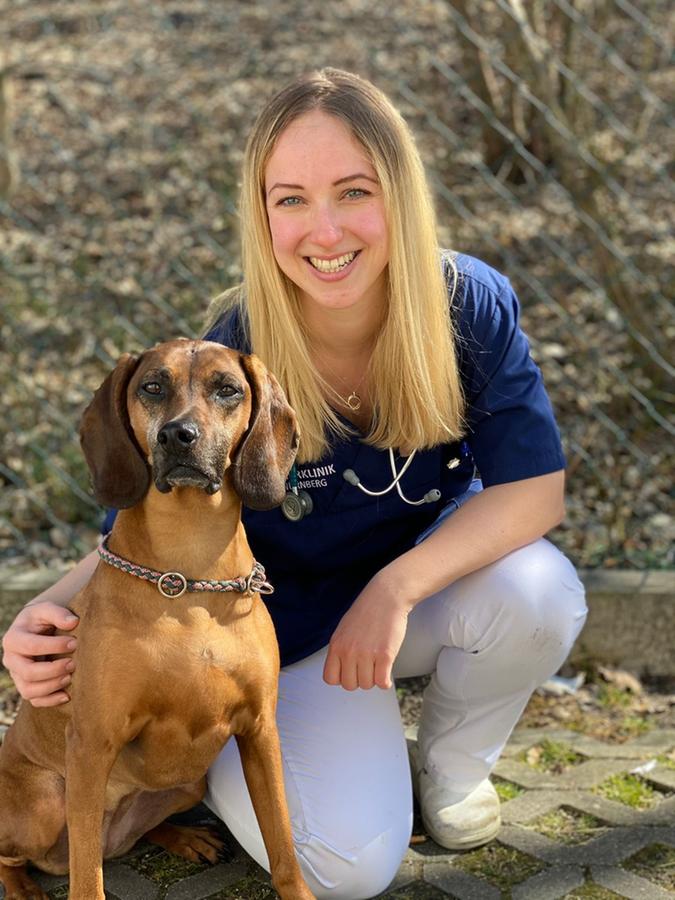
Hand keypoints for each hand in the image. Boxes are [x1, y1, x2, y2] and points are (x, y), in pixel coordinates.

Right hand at [2, 602, 78, 706]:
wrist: (36, 629)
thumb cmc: (42, 619)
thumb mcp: (47, 609)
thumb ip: (58, 613)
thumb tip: (73, 622)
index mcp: (13, 639)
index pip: (31, 646)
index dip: (54, 646)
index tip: (75, 642)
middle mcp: (11, 660)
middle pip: (28, 672)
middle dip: (53, 670)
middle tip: (73, 663)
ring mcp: (17, 675)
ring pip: (28, 690)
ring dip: (52, 686)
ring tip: (70, 677)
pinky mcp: (26, 686)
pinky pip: (34, 701)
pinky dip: (50, 701)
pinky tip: (67, 695)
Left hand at [323, 572, 411, 690]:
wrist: (386, 597)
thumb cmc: (367, 612)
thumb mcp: (343, 630)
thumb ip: (340, 650)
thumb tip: (341, 673)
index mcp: (336, 645)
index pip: (330, 679)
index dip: (341, 677)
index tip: (350, 671)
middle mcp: (349, 651)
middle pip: (350, 685)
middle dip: (359, 679)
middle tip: (367, 667)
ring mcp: (366, 654)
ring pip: (367, 685)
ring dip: (374, 678)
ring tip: (377, 664)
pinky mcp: (385, 655)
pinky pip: (382, 683)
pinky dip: (385, 682)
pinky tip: (387, 673)